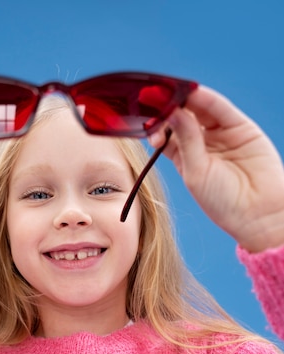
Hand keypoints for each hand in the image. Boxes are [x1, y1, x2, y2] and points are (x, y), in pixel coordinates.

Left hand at [149, 86, 283, 252]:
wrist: (257, 212)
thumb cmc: (223, 201)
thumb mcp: (196, 172)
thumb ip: (185, 141)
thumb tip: (171, 111)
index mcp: (184, 159)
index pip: (165, 134)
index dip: (155, 124)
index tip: (145, 118)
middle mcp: (201, 144)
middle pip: (180, 118)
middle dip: (167, 107)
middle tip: (153, 97)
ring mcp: (220, 134)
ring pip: (198, 110)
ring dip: (183, 99)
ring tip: (169, 92)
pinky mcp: (239, 127)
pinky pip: (219, 108)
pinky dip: (205, 98)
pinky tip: (191, 92)